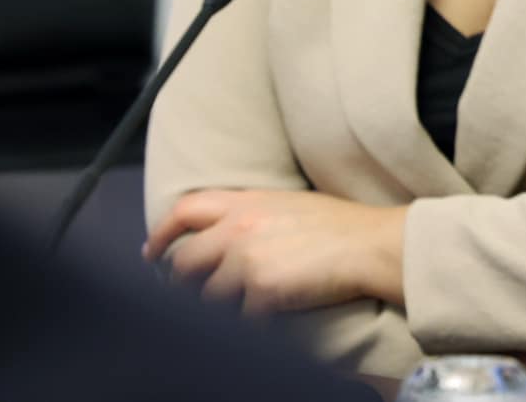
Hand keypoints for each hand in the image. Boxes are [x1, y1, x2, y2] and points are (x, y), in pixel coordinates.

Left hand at [144, 189, 404, 314]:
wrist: (373, 245)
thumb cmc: (342, 226)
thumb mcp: (290, 204)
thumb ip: (252, 214)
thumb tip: (225, 234)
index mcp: (248, 202)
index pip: (185, 210)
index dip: (162, 233)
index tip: (152, 252)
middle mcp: (240, 227)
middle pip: (184, 261)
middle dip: (182, 282)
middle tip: (190, 292)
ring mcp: (248, 259)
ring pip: (207, 296)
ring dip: (221, 305)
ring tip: (245, 304)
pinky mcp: (261, 290)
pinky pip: (240, 318)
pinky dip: (252, 321)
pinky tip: (269, 317)